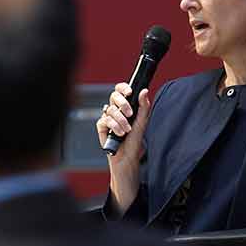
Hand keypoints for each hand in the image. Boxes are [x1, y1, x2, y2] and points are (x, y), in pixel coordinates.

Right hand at [96, 83, 151, 212]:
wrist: (128, 157)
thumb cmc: (135, 140)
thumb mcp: (142, 122)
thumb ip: (143, 106)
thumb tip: (144, 91)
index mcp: (125, 106)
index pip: (121, 91)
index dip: (123, 88)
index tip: (129, 92)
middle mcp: (115, 110)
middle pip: (113, 96)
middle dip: (122, 103)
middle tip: (130, 113)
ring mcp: (108, 118)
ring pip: (109, 110)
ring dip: (120, 120)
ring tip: (127, 131)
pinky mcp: (102, 127)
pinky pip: (103, 120)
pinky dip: (113, 126)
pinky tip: (119, 133)